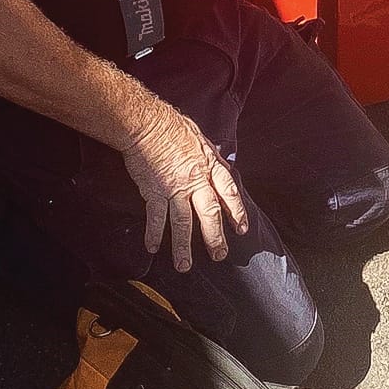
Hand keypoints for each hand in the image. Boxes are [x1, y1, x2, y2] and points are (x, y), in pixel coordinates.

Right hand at [121, 103, 248, 272]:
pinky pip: (156, 217)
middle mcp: (196, 180)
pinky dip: (154, 234)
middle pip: (210, 213)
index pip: (229, 192)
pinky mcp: (154, 191)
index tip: (241, 228)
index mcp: (210, 166)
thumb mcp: (200, 138)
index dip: (237, 211)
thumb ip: (211, 156)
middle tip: (219, 255)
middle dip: (215, 237)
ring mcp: (175, 188)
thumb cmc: (172, 126)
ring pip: (183, 223)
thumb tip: (220, 163)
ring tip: (185, 266)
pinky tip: (153, 248)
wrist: (146, 123)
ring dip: (184, 247)